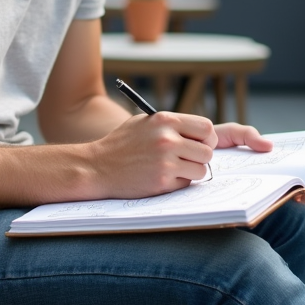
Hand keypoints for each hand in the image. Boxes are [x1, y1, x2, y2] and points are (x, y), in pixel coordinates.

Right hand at [88, 112, 216, 198]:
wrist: (97, 167)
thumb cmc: (121, 144)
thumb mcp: (144, 123)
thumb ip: (170, 124)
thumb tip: (197, 132)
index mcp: (164, 120)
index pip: (206, 128)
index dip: (207, 138)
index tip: (201, 144)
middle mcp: (167, 139)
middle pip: (207, 151)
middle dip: (201, 157)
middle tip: (189, 160)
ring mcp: (165, 162)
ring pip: (201, 170)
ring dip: (192, 172)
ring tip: (175, 169)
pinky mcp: (161, 181)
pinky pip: (186, 183)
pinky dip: (178, 183)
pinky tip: (162, 177)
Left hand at [212, 124, 304, 203]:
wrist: (181, 162)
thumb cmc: (210, 148)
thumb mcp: (228, 134)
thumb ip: (247, 134)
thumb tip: (270, 146)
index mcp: (264, 163)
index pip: (292, 167)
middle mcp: (263, 180)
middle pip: (292, 184)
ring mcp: (253, 194)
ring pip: (279, 198)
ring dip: (294, 197)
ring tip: (299, 195)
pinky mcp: (239, 208)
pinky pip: (256, 211)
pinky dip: (268, 208)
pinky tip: (274, 203)